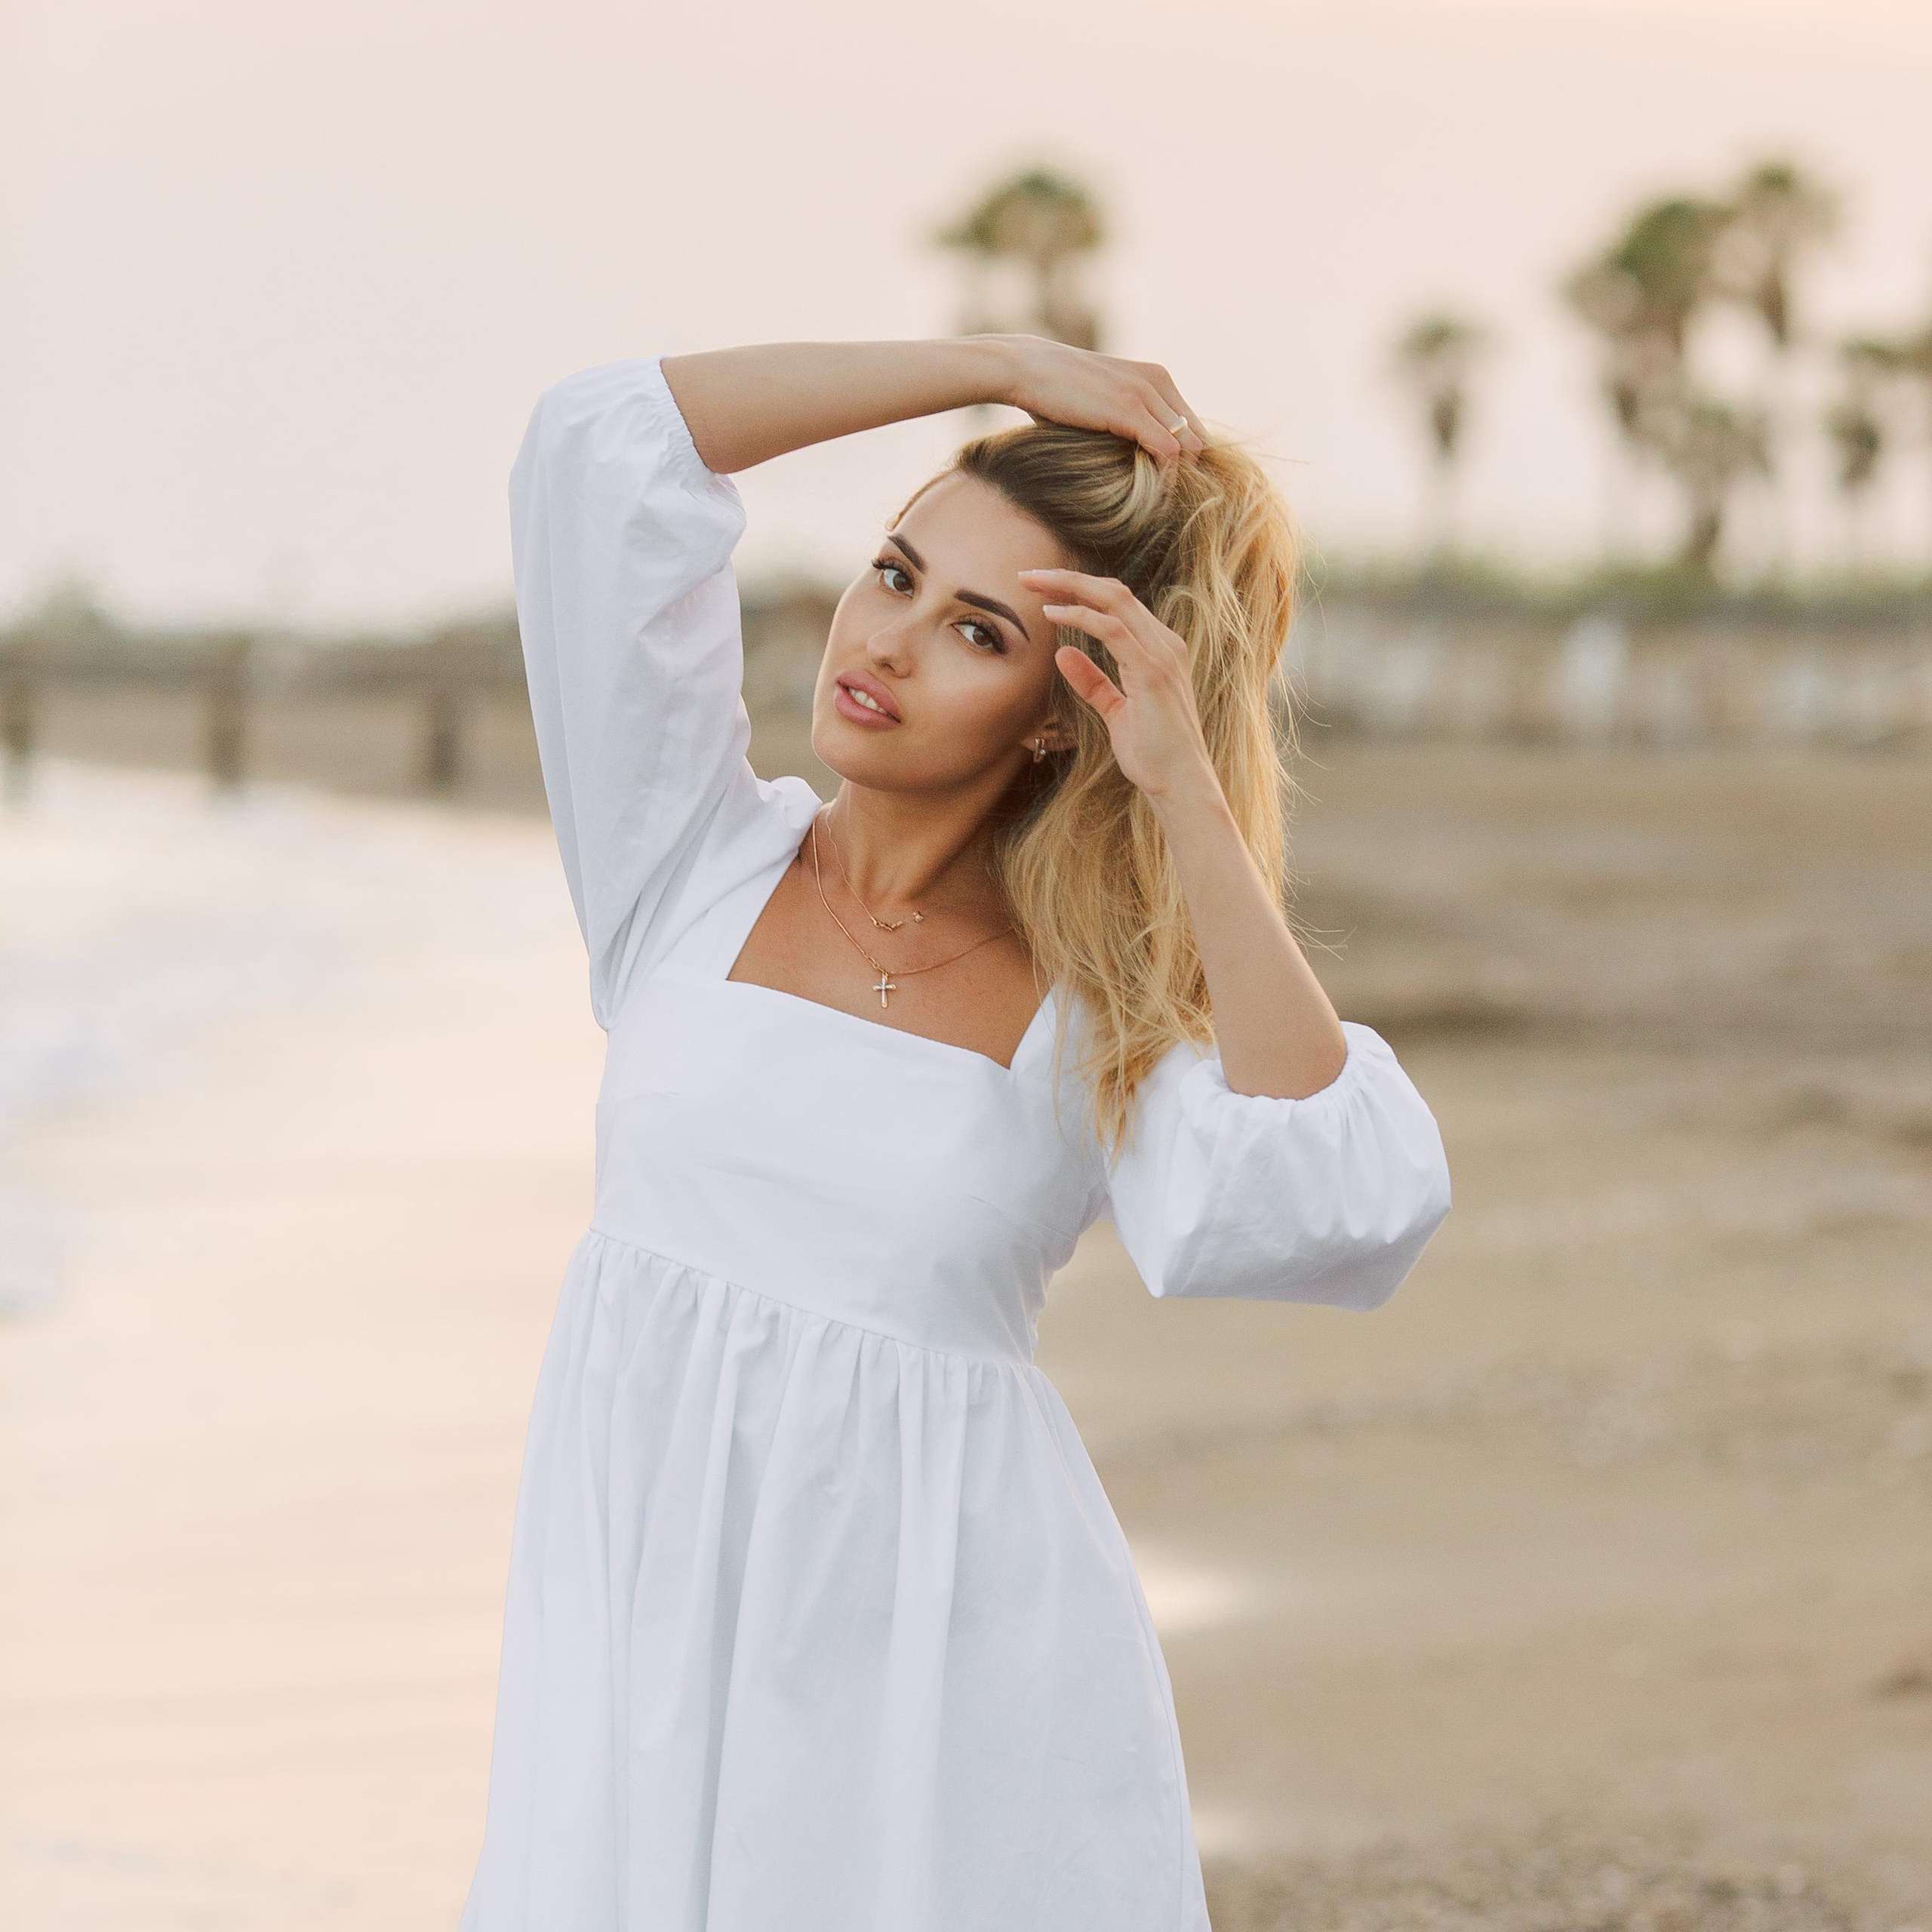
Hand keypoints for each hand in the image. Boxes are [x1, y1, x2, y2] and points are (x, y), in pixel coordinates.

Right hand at [991, 336, 1206, 475]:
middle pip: (1197, 437)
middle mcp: (1157, 381)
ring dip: (1177, 476)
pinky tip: (1148, 494)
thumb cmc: (1053, 392)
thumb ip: (1123, 423)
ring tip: (1155, 499)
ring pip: (1189, 445)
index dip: (1183, 459)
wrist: (1024, 368)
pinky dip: (1164, 477)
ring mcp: (1145, 393)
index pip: (1191, 425)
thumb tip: (1128, 462)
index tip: (1163, 484)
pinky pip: (1168, 451)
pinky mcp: (1130, 410)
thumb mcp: (1101, 402)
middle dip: (1186, 469)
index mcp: (1155, 377)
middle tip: (1162, 496)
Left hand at [1016, 568, 1222, 807]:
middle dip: (1068, 578)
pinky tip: (1051, 614)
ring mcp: (1161, 654)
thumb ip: (1093, 682)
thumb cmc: (1153, 753)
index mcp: (1158, 650)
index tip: (1043, 589)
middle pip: (1114, 592)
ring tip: (1033, 584)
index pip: (1117, 604)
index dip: (1080, 590)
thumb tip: (1063, 653)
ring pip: (1113, 600)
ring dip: (1069, 587)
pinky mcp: (1152, 671)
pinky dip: (1080, 616)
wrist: (1180, 783)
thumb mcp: (1115, 712)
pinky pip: (1112, 630)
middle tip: (1028, 575)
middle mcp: (1164, 644)